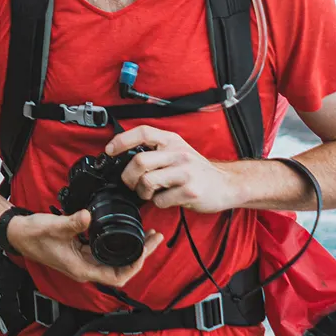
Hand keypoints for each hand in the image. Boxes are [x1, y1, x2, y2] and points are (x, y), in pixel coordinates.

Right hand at [8, 210, 164, 287]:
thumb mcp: (54, 227)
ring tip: (148, 233)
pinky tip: (125, 231)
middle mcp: (86, 268)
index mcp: (82, 269)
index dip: (134, 266)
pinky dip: (119, 243)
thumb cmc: (33, 235)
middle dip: (141, 255)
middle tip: (156, 237)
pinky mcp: (82, 252)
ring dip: (133, 249)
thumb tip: (89, 216)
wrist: (18, 234)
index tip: (144, 249)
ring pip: (116, 260)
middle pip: (121, 269)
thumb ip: (73, 223)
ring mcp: (84, 261)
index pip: (117, 277)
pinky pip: (106, 251)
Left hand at [108, 125, 252, 213]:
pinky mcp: (190, 191)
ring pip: (147, 182)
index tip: (109, 150)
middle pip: (139, 162)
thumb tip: (124, 157)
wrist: (226, 184)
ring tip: (151, 193)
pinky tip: (168, 199)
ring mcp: (185, 172)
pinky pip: (161, 200)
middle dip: (128, 177)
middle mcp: (178, 153)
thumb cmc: (196, 170)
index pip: (142, 132)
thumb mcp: (177, 152)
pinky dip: (159, 203)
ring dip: (142, 192)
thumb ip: (156, 151)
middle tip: (131, 184)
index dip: (121, 140)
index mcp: (172, 140)